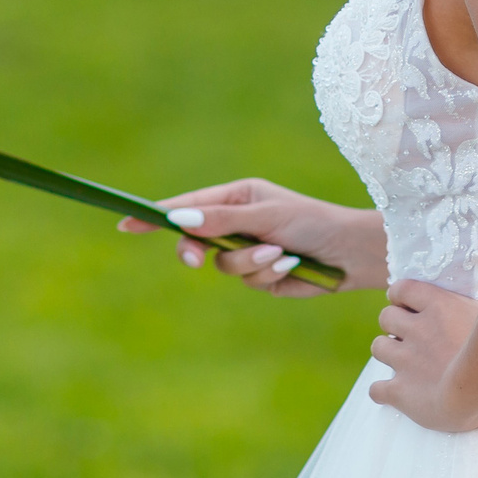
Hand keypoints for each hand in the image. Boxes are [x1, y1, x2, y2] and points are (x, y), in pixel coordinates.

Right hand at [114, 177, 386, 296]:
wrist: (351, 253)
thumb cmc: (312, 221)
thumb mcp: (266, 215)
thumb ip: (222, 220)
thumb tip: (179, 218)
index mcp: (235, 196)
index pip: (186, 205)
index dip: (154, 215)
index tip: (126, 223)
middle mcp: (237, 222)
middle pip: (194, 240)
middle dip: (196, 250)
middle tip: (195, 259)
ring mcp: (248, 250)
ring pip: (223, 266)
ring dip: (252, 263)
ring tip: (282, 254)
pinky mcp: (262, 276)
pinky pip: (248, 280)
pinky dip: (268, 274)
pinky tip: (292, 266)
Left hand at [366, 278, 477, 431]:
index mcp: (438, 306)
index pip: (401, 289)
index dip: (400, 298)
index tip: (408, 307)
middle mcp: (417, 329)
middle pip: (386, 316)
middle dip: (394, 326)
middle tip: (411, 339)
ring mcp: (406, 359)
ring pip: (378, 347)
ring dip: (388, 353)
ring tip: (403, 364)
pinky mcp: (401, 390)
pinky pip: (376, 389)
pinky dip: (382, 392)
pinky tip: (392, 395)